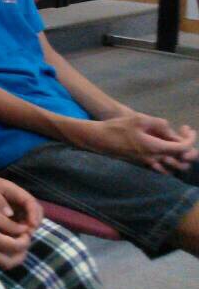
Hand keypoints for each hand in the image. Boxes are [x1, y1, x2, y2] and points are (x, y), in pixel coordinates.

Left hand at [0, 170, 42, 233]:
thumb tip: (10, 215)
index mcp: (13, 191)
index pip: (31, 202)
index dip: (34, 214)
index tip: (31, 226)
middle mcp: (16, 199)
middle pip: (33, 212)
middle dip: (33, 224)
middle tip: (26, 235)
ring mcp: (12, 207)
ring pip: (25, 220)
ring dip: (25, 229)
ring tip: (18, 239)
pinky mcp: (6, 215)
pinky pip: (15, 224)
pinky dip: (15, 231)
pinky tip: (9, 239)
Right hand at [0, 188, 31, 270]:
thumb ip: (10, 225)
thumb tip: (25, 232)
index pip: (16, 247)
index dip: (25, 239)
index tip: (27, 229)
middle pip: (10, 263)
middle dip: (21, 253)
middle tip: (24, 240)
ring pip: (1, 263)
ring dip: (12, 256)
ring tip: (16, 241)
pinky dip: (2, 254)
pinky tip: (4, 240)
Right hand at [68, 113, 197, 172]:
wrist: (98, 139)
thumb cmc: (117, 128)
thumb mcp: (138, 119)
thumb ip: (159, 123)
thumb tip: (170, 130)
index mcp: (156, 148)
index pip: (184, 148)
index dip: (190, 138)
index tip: (187, 128)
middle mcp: (154, 160)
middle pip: (182, 161)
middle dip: (188, 149)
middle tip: (182, 135)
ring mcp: (148, 164)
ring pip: (173, 168)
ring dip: (179, 157)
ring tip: (174, 143)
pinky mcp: (141, 165)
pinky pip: (162, 169)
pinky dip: (168, 162)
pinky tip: (162, 150)